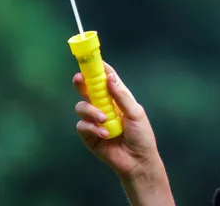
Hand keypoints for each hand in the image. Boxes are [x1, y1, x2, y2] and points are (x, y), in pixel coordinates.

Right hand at [73, 62, 160, 179]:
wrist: (137, 160)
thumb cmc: (141, 134)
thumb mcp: (135, 112)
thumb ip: (121, 96)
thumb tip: (110, 77)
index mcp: (118, 98)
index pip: (107, 80)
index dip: (99, 70)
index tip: (92, 60)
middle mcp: (105, 106)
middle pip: (88, 90)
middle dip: (82, 82)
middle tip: (78, 78)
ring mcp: (95, 120)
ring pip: (82, 107)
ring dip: (91, 111)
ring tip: (104, 120)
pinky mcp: (89, 135)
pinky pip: (82, 126)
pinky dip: (92, 128)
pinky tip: (105, 134)